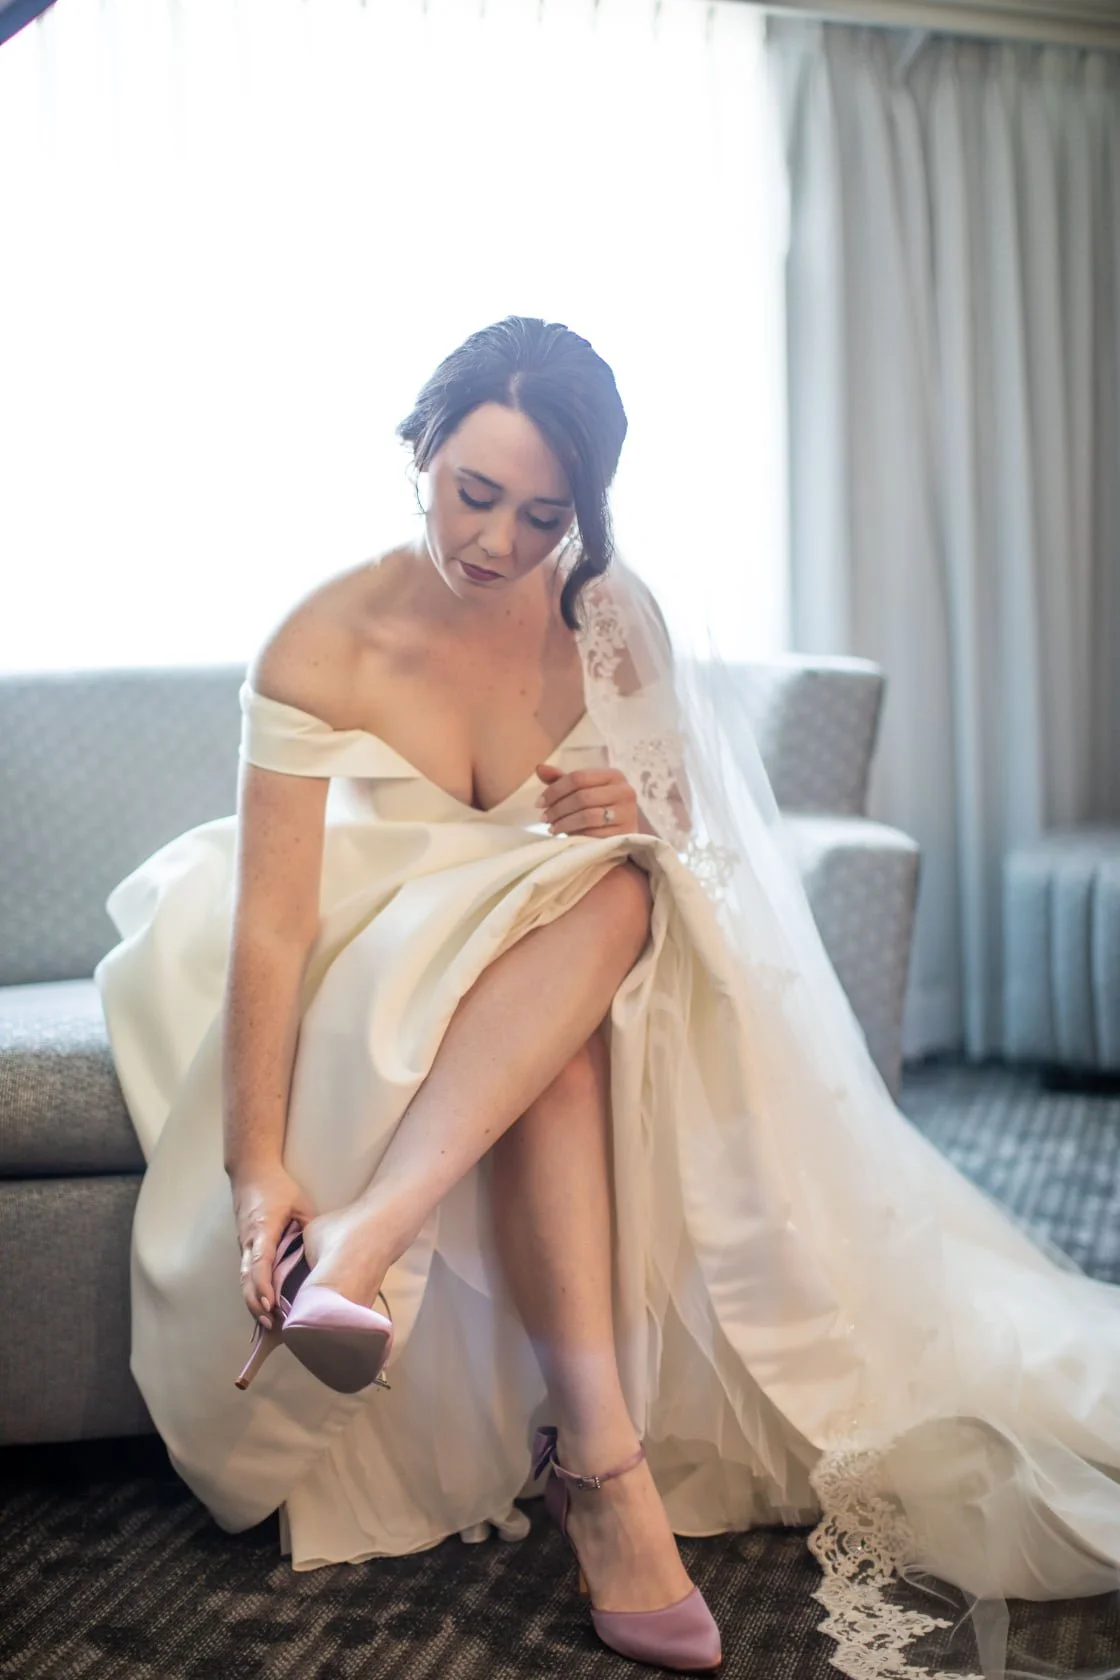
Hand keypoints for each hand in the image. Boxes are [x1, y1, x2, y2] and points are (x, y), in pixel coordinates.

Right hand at [230, 1161, 315, 1327]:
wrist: (250, 1172)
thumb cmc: (277, 1187)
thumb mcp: (300, 1204)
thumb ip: (307, 1227)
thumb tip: (321, 1253)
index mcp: (263, 1230)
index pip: (260, 1263)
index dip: (264, 1286)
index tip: (270, 1304)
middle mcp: (248, 1241)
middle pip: (247, 1279)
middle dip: (256, 1304)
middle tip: (272, 1326)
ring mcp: (243, 1245)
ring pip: (244, 1280)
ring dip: (254, 1302)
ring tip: (270, 1324)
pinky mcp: (244, 1248)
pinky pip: (246, 1274)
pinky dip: (253, 1292)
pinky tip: (264, 1307)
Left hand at [535, 762, 638, 836]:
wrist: (623, 831)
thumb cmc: (600, 807)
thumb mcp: (582, 790)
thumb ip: (562, 779)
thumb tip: (539, 768)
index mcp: (613, 775)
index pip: (578, 778)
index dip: (555, 790)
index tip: (539, 803)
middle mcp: (624, 791)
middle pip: (581, 797)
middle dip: (557, 809)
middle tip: (544, 818)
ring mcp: (627, 814)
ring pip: (587, 816)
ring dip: (564, 823)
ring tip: (552, 828)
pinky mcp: (624, 834)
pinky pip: (594, 834)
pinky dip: (576, 836)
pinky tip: (566, 837)